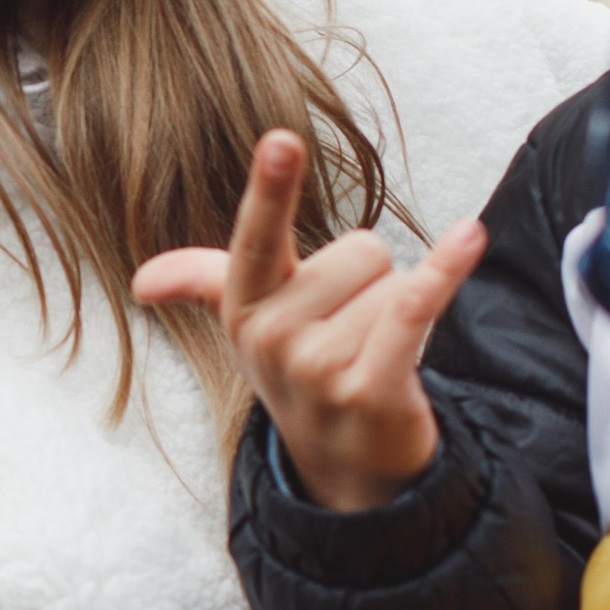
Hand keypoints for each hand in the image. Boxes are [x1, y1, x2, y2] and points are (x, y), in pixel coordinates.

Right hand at [133, 128, 484, 514]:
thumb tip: (140, 282)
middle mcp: (273, 339)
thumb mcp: (247, 325)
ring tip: (377, 357)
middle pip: (360, 252)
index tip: (281, 139)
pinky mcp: (372, 391)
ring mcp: (320, 370)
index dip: (270, 188)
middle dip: (372, 283)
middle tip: (354, 333)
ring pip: (395, 284)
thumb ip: (200, 282)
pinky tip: (469, 237)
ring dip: (401, 314)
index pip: (256, 236)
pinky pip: (416, 309)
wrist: (346, 469)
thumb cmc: (302, 373)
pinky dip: (445, 272)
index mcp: (245, 308)